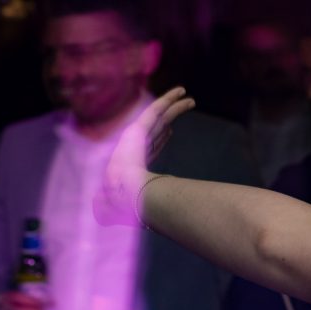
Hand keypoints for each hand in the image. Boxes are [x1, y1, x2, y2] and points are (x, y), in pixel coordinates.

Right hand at [96, 87, 194, 224]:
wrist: (123, 195)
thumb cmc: (130, 204)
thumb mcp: (143, 203)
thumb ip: (151, 206)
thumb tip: (159, 217)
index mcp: (134, 162)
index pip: (150, 147)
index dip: (160, 139)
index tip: (170, 133)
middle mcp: (134, 146)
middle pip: (157, 128)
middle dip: (169, 118)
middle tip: (182, 109)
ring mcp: (136, 136)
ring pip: (160, 116)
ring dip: (174, 106)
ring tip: (188, 97)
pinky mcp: (138, 128)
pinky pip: (156, 109)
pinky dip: (168, 99)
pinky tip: (181, 92)